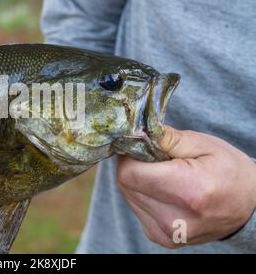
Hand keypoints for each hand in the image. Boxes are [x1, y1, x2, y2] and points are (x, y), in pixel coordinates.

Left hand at [117, 126, 255, 247]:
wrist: (250, 207)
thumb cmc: (229, 171)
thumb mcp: (204, 144)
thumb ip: (167, 138)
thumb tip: (137, 131)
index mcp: (188, 190)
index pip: (129, 174)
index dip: (128, 156)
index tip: (139, 146)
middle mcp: (174, 219)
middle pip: (126, 185)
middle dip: (134, 166)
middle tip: (155, 158)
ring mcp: (168, 233)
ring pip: (128, 197)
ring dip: (138, 181)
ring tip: (164, 176)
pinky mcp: (162, 239)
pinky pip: (137, 209)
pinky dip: (144, 196)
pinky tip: (164, 191)